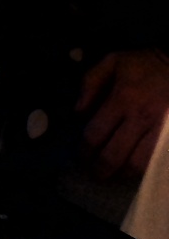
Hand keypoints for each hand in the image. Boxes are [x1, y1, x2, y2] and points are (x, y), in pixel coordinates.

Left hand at [77, 49, 168, 179]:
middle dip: (100, 169)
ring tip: (114, 176)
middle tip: (93, 174)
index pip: (96, 134)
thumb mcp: (111, 62)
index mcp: (122, 99)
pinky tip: (135, 170)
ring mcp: (161, 130)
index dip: (84, 151)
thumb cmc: (144, 64)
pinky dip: (145, 170)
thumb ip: (90, 84)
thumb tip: (78, 113)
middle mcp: (140, 118)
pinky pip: (159, 161)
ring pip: (139, 164)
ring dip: (123, 174)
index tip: (79, 157)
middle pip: (115, 155)